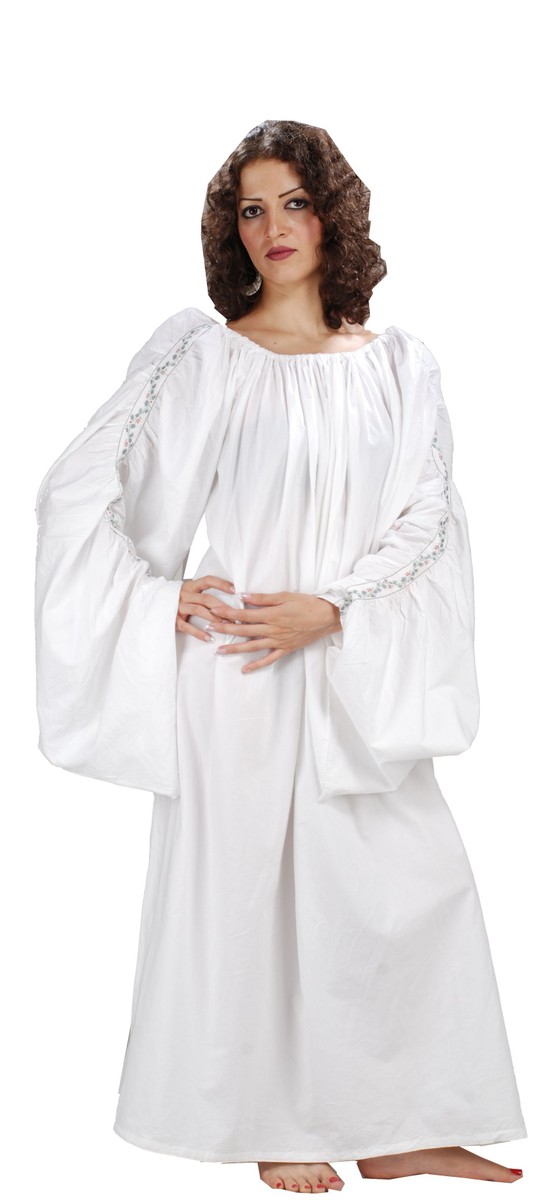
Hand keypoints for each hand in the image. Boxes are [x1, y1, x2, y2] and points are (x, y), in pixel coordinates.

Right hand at [175, 576, 236, 641]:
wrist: (153, 605)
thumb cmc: (177, 600)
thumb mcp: (188, 592)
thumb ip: (202, 593)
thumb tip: (228, 596)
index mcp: (190, 586)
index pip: (208, 580)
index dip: (221, 584)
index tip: (235, 590)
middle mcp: (184, 594)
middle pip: (206, 598)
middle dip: (222, 607)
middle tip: (236, 615)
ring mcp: (177, 606)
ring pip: (199, 610)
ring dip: (214, 618)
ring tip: (226, 625)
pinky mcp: (173, 619)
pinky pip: (187, 626)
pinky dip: (199, 633)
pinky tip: (209, 638)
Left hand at [205, 590, 341, 674]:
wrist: (327, 617)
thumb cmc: (307, 603)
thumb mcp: (285, 596)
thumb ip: (263, 598)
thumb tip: (243, 596)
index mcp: (271, 615)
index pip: (244, 614)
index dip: (227, 613)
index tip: (214, 611)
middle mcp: (272, 630)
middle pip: (243, 630)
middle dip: (224, 629)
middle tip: (209, 627)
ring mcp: (278, 641)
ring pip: (252, 647)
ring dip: (234, 649)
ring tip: (219, 651)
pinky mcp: (285, 649)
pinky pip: (269, 659)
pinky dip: (256, 665)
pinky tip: (245, 670)